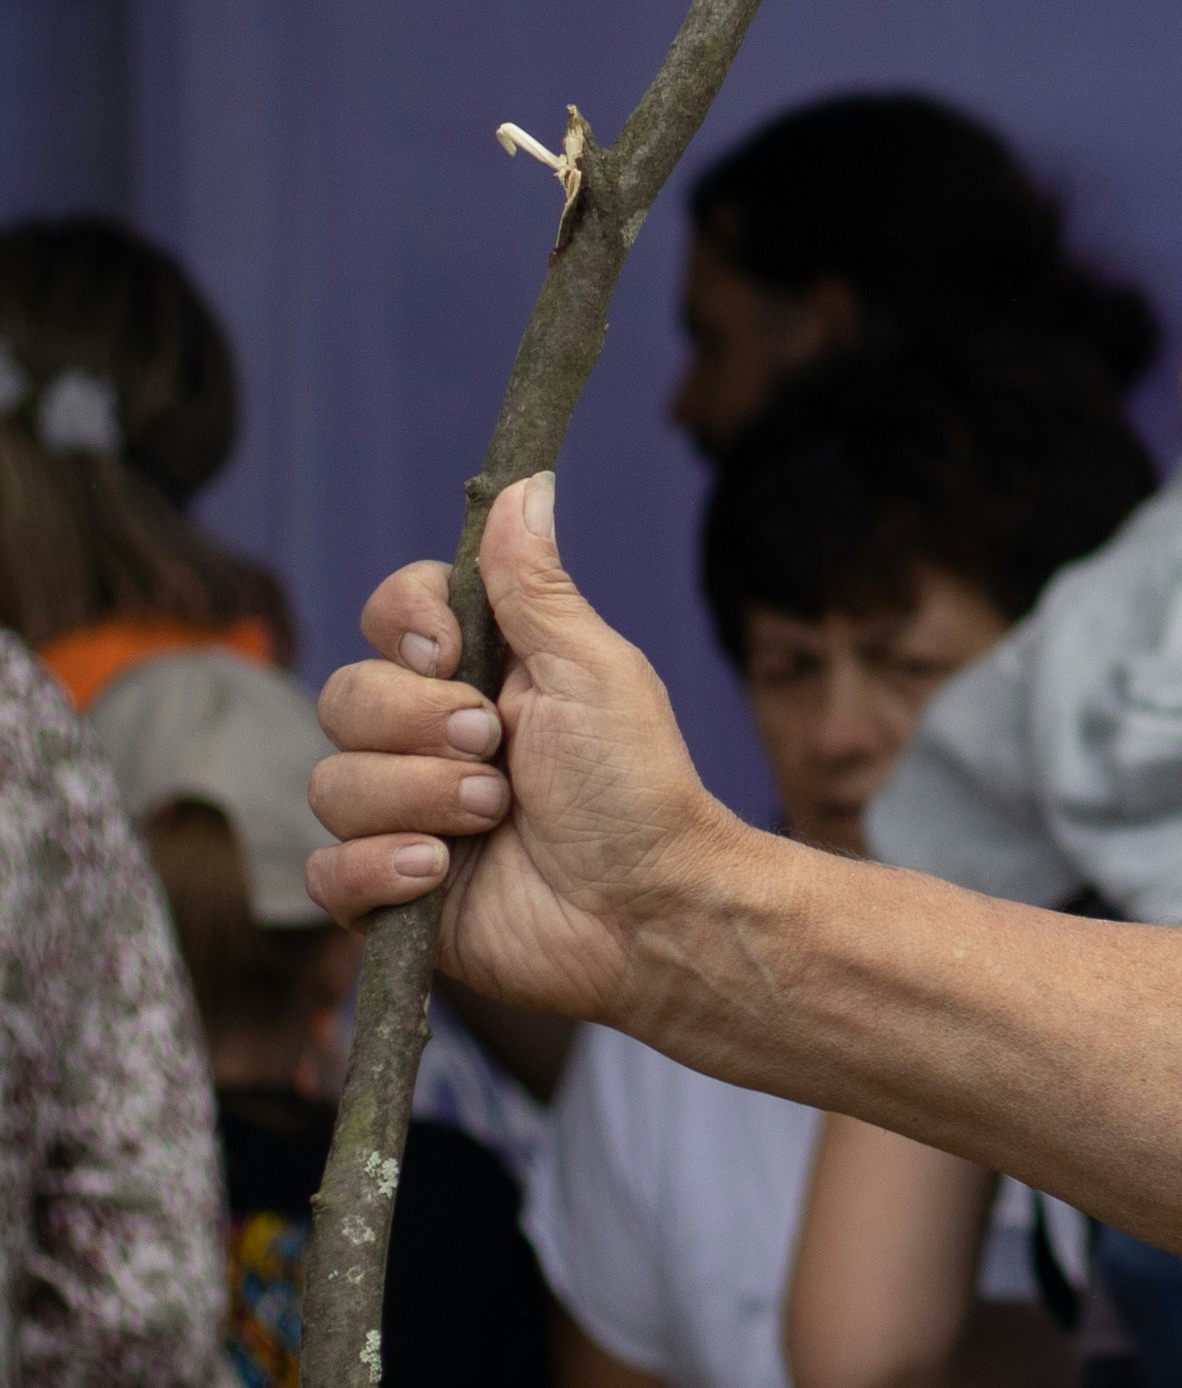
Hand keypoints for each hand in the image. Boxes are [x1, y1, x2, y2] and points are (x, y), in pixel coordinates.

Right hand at [310, 474, 772, 1023]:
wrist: (653, 907)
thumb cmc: (639, 785)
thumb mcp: (593, 669)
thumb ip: (536, 585)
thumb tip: (524, 481)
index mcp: (478, 675)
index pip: (391, 616)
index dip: (406, 627)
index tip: (451, 653)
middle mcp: (429, 739)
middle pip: (343, 696)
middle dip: (419, 725)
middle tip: (495, 751)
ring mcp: (404, 814)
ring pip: (330, 782)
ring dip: (420, 798)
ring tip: (498, 817)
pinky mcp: (387, 892)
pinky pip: (322, 869)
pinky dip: (381, 869)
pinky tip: (443, 872)